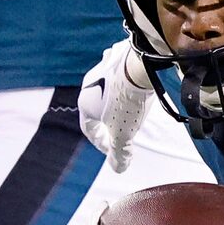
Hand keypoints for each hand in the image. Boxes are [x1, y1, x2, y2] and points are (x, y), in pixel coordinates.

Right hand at [77, 40, 156, 172]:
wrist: (138, 64)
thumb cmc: (127, 100)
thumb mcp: (123, 133)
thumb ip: (119, 152)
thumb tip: (118, 168)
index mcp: (85, 102)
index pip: (88, 128)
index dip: (100, 142)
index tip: (110, 149)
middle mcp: (90, 83)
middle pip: (97, 107)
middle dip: (107, 120)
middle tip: (120, 129)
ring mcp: (103, 67)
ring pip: (107, 88)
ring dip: (115, 100)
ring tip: (129, 108)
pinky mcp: (119, 55)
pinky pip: (119, 73)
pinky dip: (125, 82)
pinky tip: (136, 85)